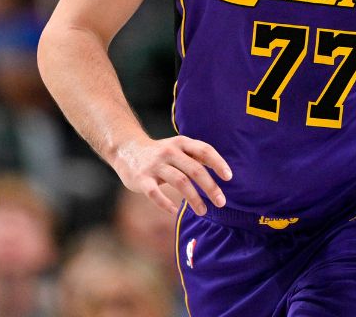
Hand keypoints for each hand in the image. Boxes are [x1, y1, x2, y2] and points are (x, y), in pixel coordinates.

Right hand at [113, 135, 232, 215]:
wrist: (126, 149)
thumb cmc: (160, 153)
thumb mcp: (178, 147)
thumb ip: (197, 156)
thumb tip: (223, 170)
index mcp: (181, 143)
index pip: (204, 150)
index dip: (218, 163)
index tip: (229, 177)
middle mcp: (169, 152)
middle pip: (194, 169)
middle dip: (210, 187)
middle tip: (221, 202)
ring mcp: (154, 165)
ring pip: (179, 182)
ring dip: (194, 199)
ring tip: (203, 211)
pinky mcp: (142, 179)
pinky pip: (155, 194)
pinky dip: (166, 204)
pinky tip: (175, 211)